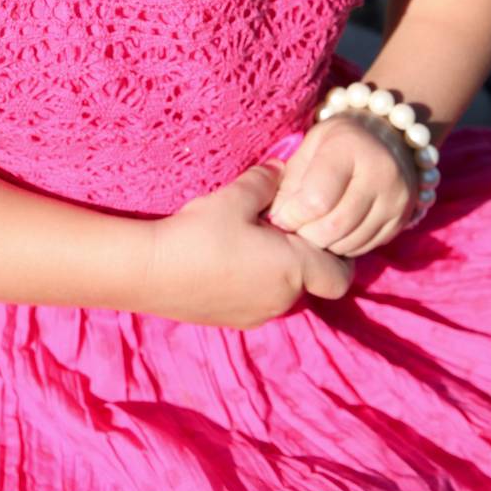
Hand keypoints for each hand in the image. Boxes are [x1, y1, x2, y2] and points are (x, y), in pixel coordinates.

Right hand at [147, 162, 355, 329]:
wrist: (149, 272)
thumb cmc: (199, 233)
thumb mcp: (235, 198)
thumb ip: (266, 182)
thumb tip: (283, 169)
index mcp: (294, 270)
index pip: (341, 274)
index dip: (336, 253)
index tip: (315, 229)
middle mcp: (283, 300)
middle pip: (311, 282)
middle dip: (301, 257)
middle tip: (278, 228)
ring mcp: (257, 316)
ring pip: (283, 292)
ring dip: (276, 271)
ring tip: (248, 242)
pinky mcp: (232, 321)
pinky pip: (258, 301)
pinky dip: (253, 283)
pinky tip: (226, 261)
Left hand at [264, 112, 420, 256]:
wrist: (388, 138)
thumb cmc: (336, 144)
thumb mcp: (308, 148)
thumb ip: (290, 181)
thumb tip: (277, 219)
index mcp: (350, 147)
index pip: (315, 200)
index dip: (291, 216)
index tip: (280, 216)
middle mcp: (381, 172)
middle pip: (334, 226)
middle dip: (306, 235)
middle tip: (295, 228)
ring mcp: (398, 197)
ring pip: (350, 241)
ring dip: (324, 244)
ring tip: (313, 229)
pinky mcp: (404, 218)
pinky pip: (366, 247)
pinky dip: (344, 246)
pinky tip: (335, 232)